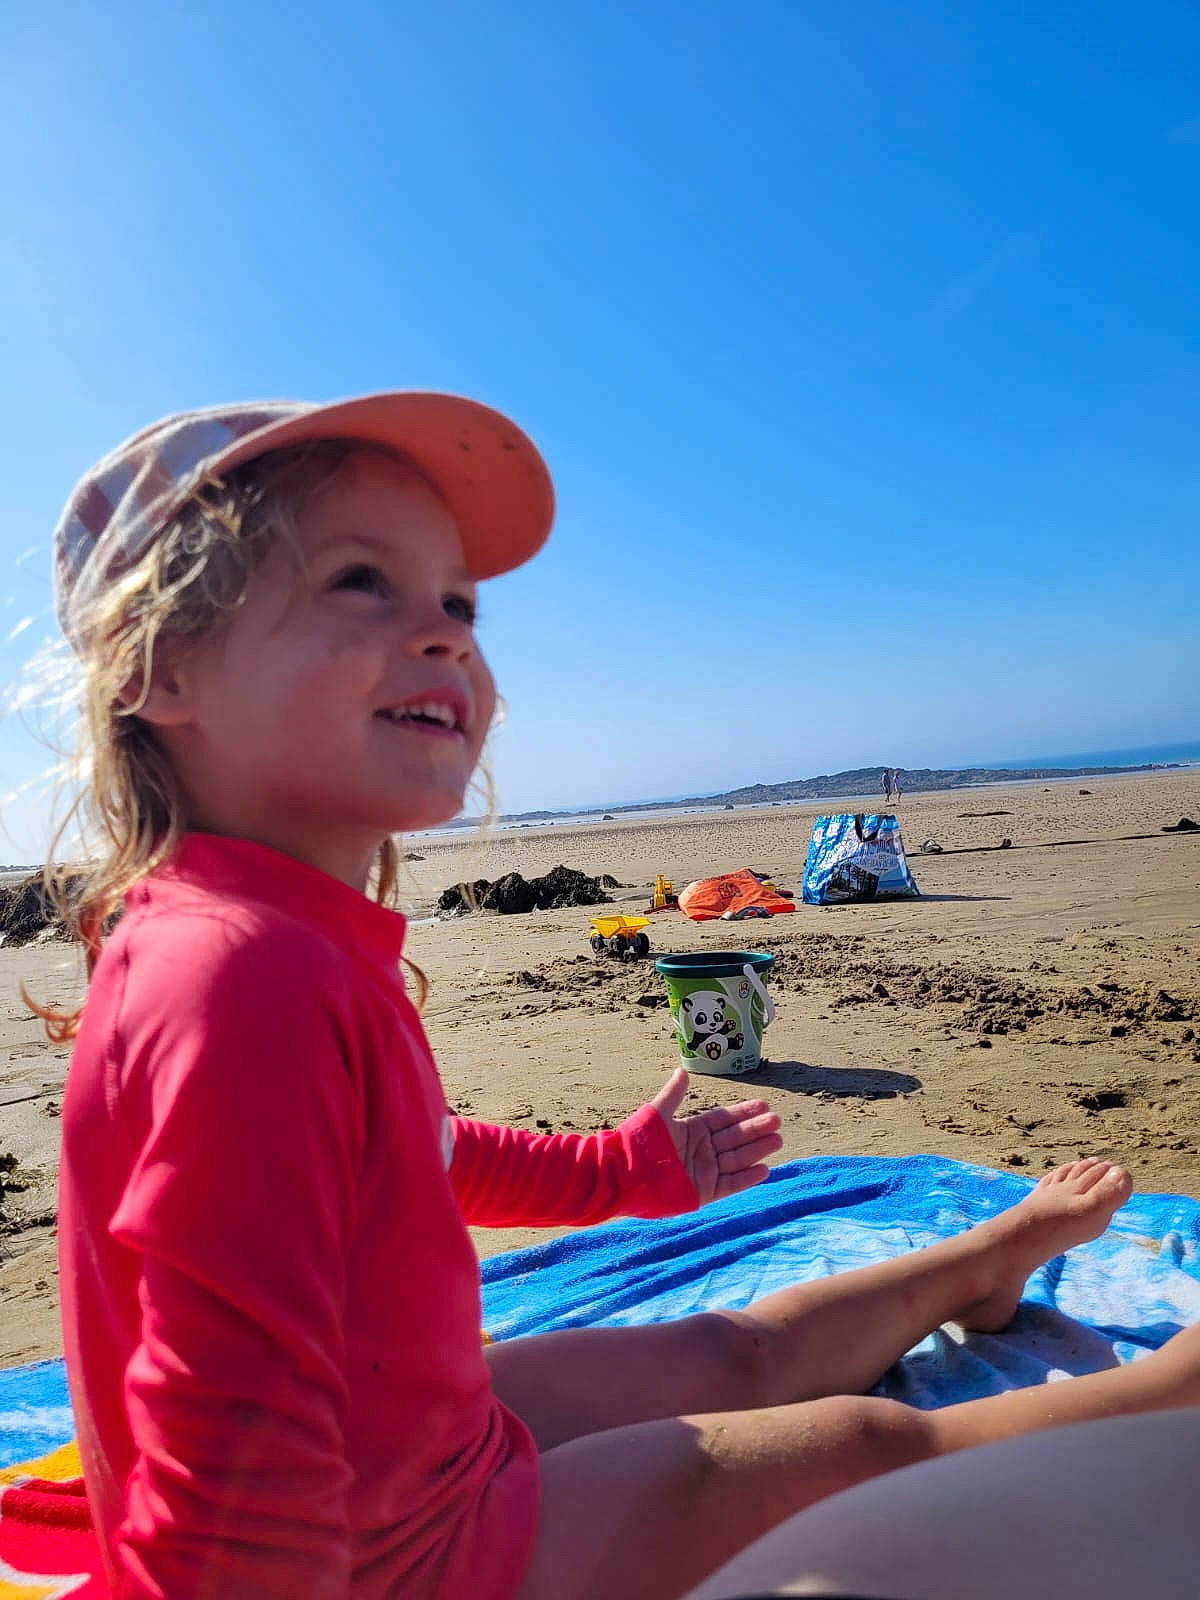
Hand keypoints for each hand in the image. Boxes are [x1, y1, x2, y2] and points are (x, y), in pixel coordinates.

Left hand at [651, 1066, 781, 1205]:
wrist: (623, 1176)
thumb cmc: (637, 1142)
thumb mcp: (657, 1114)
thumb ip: (673, 1094)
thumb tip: (683, 1070)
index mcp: (692, 1131)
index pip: (723, 1119)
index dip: (743, 1112)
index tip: (764, 1104)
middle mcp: (701, 1151)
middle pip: (734, 1138)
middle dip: (756, 1130)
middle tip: (777, 1121)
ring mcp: (703, 1172)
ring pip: (736, 1159)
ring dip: (757, 1150)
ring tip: (777, 1139)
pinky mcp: (703, 1192)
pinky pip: (730, 1184)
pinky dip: (747, 1178)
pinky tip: (764, 1169)